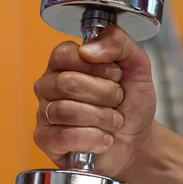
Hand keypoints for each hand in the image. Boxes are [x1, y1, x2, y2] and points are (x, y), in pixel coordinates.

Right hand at [33, 25, 155, 178]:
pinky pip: (62, 137)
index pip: (65, 54)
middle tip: (118, 101)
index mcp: (66, 63)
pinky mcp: (46, 140)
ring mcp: (45, 113)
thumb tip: (89, 49)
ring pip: (65, 111)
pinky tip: (103, 139)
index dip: (97, 66)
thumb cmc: (132, 103)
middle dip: (104, 94)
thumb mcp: (137, 66)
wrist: (138, 140)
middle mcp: (49, 85)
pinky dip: (93, 139)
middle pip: (66, 83)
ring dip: (102, 118)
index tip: (116, 76)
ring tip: (114, 122)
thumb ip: (119, 43)